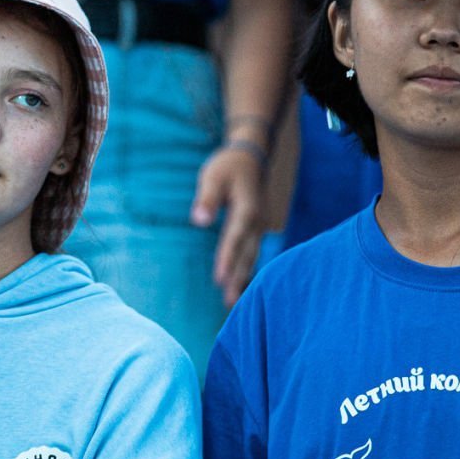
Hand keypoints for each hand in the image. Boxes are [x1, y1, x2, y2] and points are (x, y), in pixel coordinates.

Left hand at [190, 144, 267, 305]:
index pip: (234, 239)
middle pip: (247, 254)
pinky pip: (251, 252)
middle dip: (238, 278)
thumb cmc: (228, 165)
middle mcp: (257, 221)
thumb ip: (206, 198)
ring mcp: (260, 226)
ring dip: (243, 278)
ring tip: (232, 302)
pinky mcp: (256, 228)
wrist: (251, 155)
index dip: (227, 259)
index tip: (219, 280)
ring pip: (251, 256)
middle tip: (229, 303)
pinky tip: (238, 283)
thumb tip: (199, 220)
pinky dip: (245, 268)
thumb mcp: (213, 176)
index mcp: (247, 210)